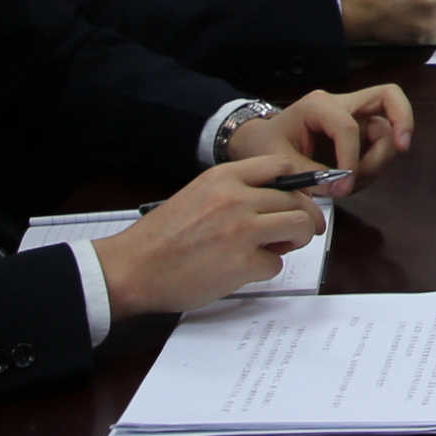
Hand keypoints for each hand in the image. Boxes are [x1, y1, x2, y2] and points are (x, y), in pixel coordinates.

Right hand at [93, 152, 326, 318]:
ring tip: (276, 248)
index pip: (282, 166)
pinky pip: (277, 263)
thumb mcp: (198, 195)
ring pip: (299, 226)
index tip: (299, 198)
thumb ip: (235, 192)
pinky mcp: (243, 262)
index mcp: (224, 177)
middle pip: (297, 199)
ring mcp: (243, 230)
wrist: (131, 268)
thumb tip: (277, 201)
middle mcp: (237, 198)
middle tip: (298, 232)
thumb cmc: (161, 237)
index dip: (298, 184)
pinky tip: (243, 270)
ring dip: (295, 240)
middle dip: (304, 217)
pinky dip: (265, 269)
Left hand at [225, 84, 415, 194]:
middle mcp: (342, 104)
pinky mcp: (359, 132)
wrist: (258, 142)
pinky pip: (379, 144)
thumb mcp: (276, 161)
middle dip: (402, 124)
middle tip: (400, 152)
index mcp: (318, 106)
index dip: (351, 159)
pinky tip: (353, 181)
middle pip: (389, 98)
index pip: (348, 127)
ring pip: (387, 128)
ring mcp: (354, 117)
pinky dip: (373, 165)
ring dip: (380, 159)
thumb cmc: (264, 145)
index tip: (343, 188)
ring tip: (353, 184)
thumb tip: (338, 186)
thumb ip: (308, 175)